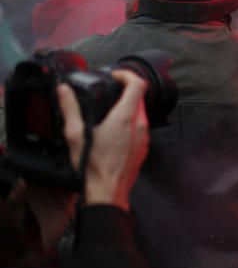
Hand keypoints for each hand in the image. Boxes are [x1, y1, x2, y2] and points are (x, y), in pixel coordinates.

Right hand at [60, 70, 148, 210]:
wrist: (108, 192)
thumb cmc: (93, 167)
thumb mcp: (75, 136)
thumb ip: (70, 109)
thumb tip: (64, 91)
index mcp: (124, 118)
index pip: (138, 84)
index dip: (127, 75)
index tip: (116, 76)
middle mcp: (139, 125)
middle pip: (139, 98)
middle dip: (125, 92)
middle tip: (109, 93)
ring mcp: (144, 137)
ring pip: (140, 113)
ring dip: (126, 109)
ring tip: (108, 113)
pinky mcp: (143, 147)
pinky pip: (139, 128)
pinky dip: (129, 124)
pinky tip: (113, 133)